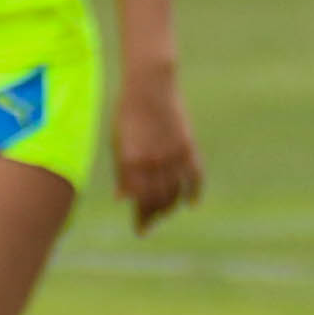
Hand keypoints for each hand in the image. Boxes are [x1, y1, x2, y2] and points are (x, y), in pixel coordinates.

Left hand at [113, 70, 202, 233]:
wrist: (150, 86)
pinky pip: (195, 175)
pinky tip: (192, 204)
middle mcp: (154, 161)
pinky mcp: (188, 146)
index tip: (140, 228)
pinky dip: (195, 192)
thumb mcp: (118, 142)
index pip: (140, 200)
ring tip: (164, 215)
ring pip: (176, 192)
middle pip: (158, 200)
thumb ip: (122, 172)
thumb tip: (122, 199)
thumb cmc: (127, 113)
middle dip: (154, 217)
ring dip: (171, 208)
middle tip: (149, 227)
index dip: (141, 217)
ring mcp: (173, 154)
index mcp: (132, 160)